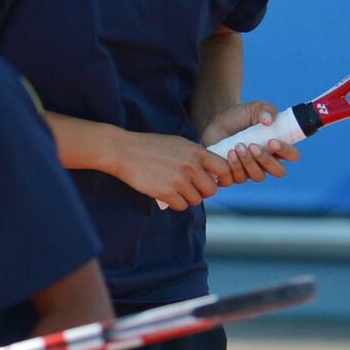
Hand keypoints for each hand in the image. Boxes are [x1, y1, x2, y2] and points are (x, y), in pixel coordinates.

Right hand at [111, 130, 234, 210]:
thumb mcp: (178, 144)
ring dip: (187, 198)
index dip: (222, 179)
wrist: (125, 151)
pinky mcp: (166, 192)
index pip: (224, 169)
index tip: (214, 182)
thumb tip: (213, 172)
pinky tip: (167, 194)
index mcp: (196, 151)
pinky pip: (181, 206)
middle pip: (211, 190)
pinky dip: (176, 204)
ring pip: (196, 200)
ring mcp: (179, 179)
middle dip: (202, 192)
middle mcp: (191, 166)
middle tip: (190, 188)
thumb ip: (196, 156)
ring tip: (175, 190)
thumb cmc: (151, 147)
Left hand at [200, 101, 300, 185]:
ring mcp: (251, 170)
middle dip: (266, 160)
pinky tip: (229, 153)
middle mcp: (267, 162)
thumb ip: (265, 110)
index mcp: (277, 147)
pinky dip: (234, 167)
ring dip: (249, 162)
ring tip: (238, 146)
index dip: (286, 151)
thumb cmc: (239, 117)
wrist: (216, 122)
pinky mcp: (234, 175)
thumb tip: (268, 120)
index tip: (272, 141)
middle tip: (253, 146)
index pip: (292, 155)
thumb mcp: (253, 109)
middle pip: (278, 171)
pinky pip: (238, 179)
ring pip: (258, 176)